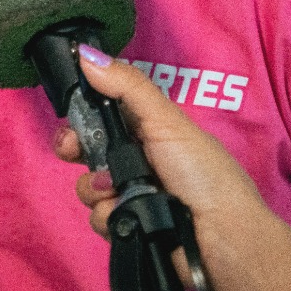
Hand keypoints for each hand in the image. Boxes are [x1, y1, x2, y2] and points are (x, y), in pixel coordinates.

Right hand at [52, 51, 270, 248]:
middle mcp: (137, 162)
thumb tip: (84, 52)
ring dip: (97, 188)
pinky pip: (99, 217)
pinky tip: (128, 216)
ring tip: (120, 192)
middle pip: (87, 150)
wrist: (222, 238)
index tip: (68, 114)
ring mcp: (131, 197)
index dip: (82, 114)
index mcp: (148, 131)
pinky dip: (109, 216)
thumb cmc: (201, 172)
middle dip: (75, 148)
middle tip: (72, 150)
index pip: (103, 116)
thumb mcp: (166, 121)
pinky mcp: (128, 228)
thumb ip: (126, 86)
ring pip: (89, 186)